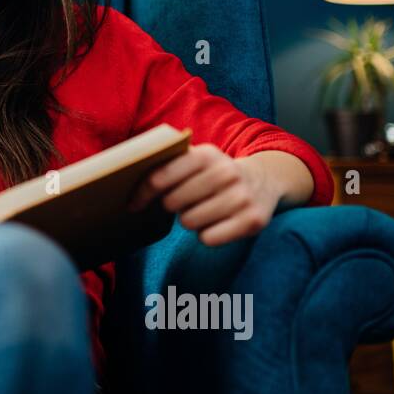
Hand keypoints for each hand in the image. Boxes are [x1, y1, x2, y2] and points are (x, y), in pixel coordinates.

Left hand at [127, 143, 280, 246]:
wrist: (265, 180)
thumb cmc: (215, 173)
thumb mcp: (197, 159)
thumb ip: (167, 164)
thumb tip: (129, 188)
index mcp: (207, 154)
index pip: (159, 177)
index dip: (142, 193)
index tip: (133, 204)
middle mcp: (227, 173)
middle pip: (172, 203)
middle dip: (172, 206)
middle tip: (182, 203)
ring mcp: (242, 197)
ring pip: (189, 222)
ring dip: (190, 220)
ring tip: (203, 210)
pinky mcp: (253, 221)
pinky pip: (208, 239)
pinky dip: (207, 235)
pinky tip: (217, 223)